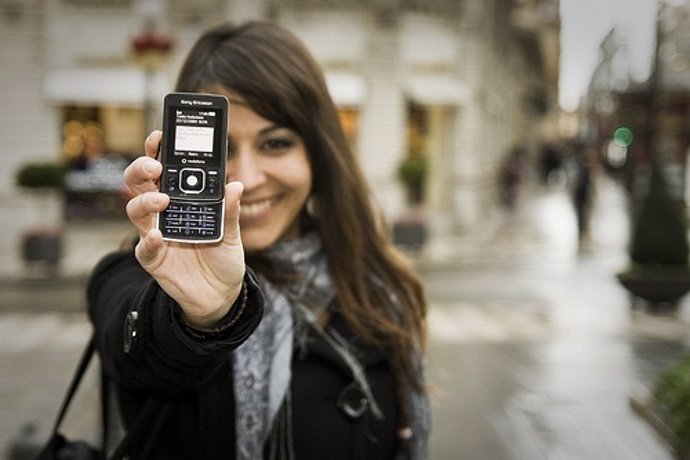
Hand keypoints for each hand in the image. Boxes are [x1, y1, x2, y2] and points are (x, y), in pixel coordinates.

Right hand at [123, 130, 245, 327]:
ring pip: (136, 210)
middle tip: (155, 166)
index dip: (157, 150)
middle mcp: (164, 212)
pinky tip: (157, 235)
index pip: (164, 168)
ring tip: (162, 199)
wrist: (221, 293)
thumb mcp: (234, 232)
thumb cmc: (223, 257)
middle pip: (140, 183)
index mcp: (182, 199)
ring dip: (145, 201)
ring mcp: (155, 233)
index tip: (160, 136)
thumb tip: (235, 186)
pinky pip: (143, 247)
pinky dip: (147, 240)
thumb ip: (231, 211)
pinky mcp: (153, 258)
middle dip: (142, 169)